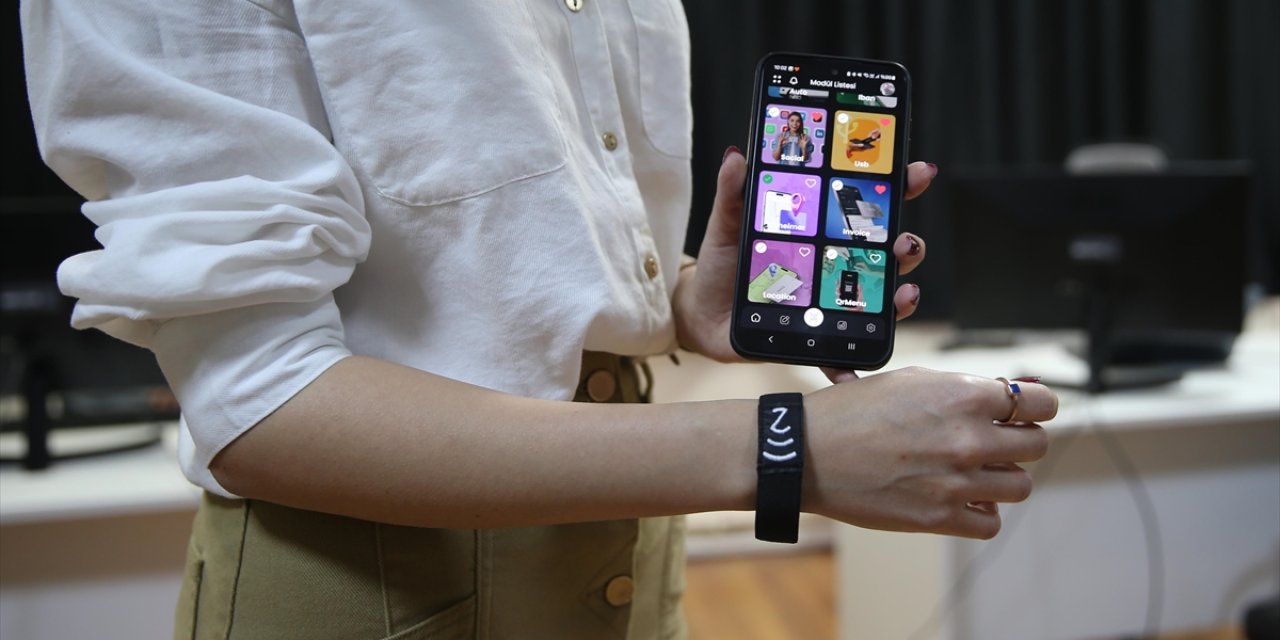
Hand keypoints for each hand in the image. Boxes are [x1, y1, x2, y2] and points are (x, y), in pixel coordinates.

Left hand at [672, 147, 937, 361]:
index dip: (897, 187)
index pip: (869, 206)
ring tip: (903, 292)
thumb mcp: (727, 226)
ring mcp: (831, 305)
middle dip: (907, 246)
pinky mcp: (815, 338)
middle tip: (904, 242)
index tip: (916, 173)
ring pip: (879, 301)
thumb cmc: (722, 265)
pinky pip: (841, 354)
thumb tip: (736, 157)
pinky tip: (857, 371)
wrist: (700, 313)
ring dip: (899, 298)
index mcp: (823, 231)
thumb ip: (734, 193)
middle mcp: (836, 267)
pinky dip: (853, 364)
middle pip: (887, 253)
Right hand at [803, 368, 1054, 538]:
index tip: (1020, 414)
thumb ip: (964, 389)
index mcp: (964, 396)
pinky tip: (960, 498)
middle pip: (1035, 446)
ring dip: (1001, 478)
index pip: (1041, 404)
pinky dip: (982, 512)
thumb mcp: (910, 381)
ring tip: (971, 471)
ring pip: (1020, 486)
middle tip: (991, 441)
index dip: (1032, 408)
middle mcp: (969, 439)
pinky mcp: (940, 517)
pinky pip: (991, 522)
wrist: (807, 452)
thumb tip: (1010, 395)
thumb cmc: (852, 411)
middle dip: (1017, 441)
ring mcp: (957, 482)